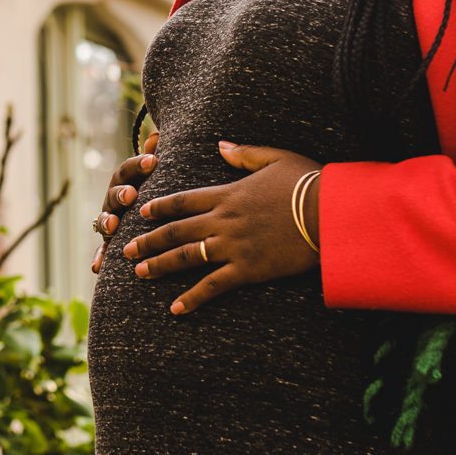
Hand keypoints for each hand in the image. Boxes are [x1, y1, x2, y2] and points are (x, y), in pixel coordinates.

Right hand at [89, 131, 156, 274]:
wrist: (144, 209)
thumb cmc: (156, 186)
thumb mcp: (158, 171)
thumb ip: (155, 155)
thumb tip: (158, 134)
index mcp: (127, 179)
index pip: (130, 168)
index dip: (140, 164)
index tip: (153, 160)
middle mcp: (114, 197)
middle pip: (114, 193)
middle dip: (121, 194)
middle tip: (131, 195)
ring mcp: (110, 219)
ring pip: (104, 219)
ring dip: (107, 222)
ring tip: (113, 226)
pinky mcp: (110, 241)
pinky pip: (103, 249)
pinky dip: (100, 257)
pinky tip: (97, 267)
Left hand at [122, 141, 320, 314]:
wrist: (329, 212)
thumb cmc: (308, 183)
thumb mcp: (276, 158)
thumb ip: (245, 153)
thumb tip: (221, 145)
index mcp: (228, 194)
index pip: (183, 200)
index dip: (160, 208)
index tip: (142, 213)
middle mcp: (223, 220)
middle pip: (176, 231)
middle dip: (148, 240)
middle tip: (125, 250)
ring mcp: (233, 245)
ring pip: (185, 257)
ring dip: (159, 266)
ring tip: (138, 273)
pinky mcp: (247, 269)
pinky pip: (212, 286)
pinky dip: (192, 298)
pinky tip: (175, 309)